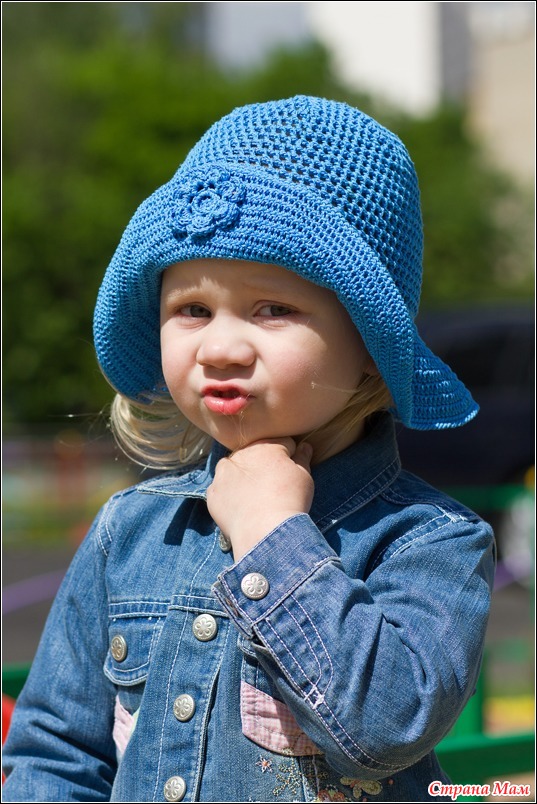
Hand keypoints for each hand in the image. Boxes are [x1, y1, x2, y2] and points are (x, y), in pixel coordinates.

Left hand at [206, 438, 313, 561]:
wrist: (265, 530)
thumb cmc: (289, 501)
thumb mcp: (304, 476)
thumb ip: (302, 458)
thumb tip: (304, 446)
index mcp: (266, 445)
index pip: (282, 445)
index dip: (290, 459)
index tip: (291, 473)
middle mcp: (241, 454)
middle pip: (255, 455)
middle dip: (263, 466)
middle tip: (272, 487)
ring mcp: (223, 473)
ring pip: (234, 469)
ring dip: (242, 477)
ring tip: (255, 498)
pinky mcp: (213, 493)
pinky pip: (221, 489)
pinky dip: (229, 496)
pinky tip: (242, 508)